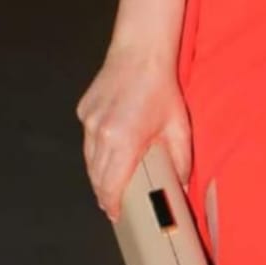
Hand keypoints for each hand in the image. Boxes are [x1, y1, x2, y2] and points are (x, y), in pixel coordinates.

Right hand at [75, 45, 190, 222]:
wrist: (141, 50)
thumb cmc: (161, 87)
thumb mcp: (178, 125)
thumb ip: (181, 159)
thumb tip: (182, 184)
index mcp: (124, 141)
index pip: (110, 186)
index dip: (111, 205)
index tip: (116, 214)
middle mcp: (101, 133)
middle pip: (96, 177)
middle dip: (104, 192)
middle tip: (115, 202)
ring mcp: (89, 121)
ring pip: (88, 160)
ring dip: (99, 173)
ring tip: (112, 180)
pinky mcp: (83, 110)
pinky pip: (87, 138)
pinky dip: (96, 148)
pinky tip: (110, 147)